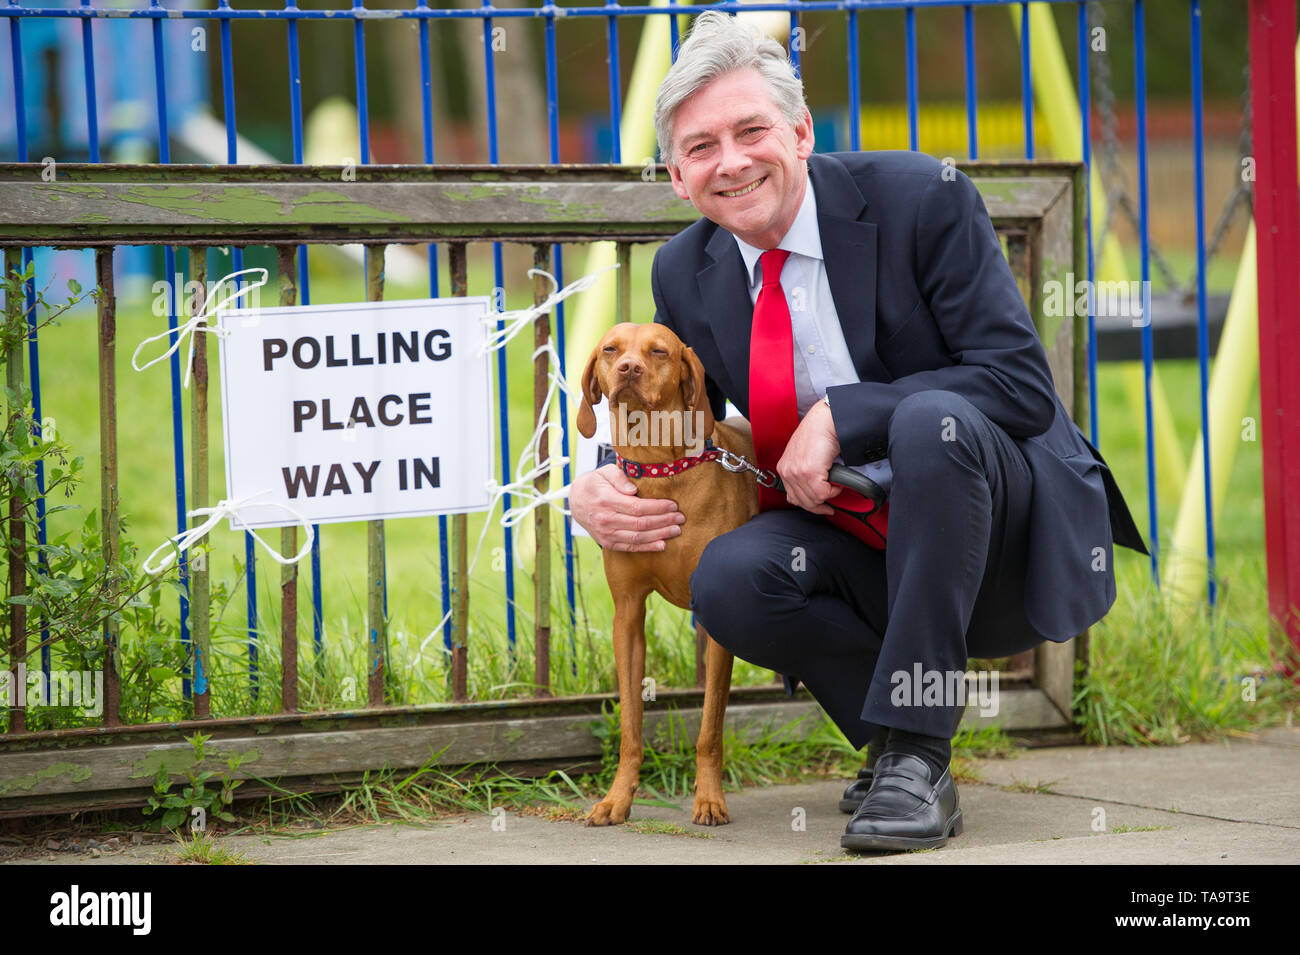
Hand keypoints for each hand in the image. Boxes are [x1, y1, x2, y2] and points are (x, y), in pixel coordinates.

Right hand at [569, 464, 685, 550]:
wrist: (576, 501)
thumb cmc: (595, 484)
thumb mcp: (604, 472)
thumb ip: (619, 477)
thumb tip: (633, 489)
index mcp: (606, 500)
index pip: (637, 507)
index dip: (658, 507)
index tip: (673, 505)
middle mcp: (605, 519)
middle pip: (641, 523)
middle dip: (664, 521)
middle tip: (680, 518)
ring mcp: (606, 533)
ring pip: (638, 537)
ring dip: (659, 535)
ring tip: (676, 530)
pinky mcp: (607, 542)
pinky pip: (630, 547)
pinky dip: (647, 547)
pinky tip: (662, 544)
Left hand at [776, 399, 841, 516]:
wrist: (825, 421)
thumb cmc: (818, 434)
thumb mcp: (803, 456)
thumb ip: (802, 474)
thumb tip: (811, 493)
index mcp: (784, 468)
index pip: (793, 498)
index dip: (809, 504)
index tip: (820, 505)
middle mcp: (787, 471)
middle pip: (804, 502)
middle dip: (820, 505)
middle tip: (830, 504)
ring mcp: (797, 472)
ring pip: (814, 499)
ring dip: (829, 495)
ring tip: (835, 485)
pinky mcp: (809, 472)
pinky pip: (823, 493)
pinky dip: (834, 490)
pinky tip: (836, 482)